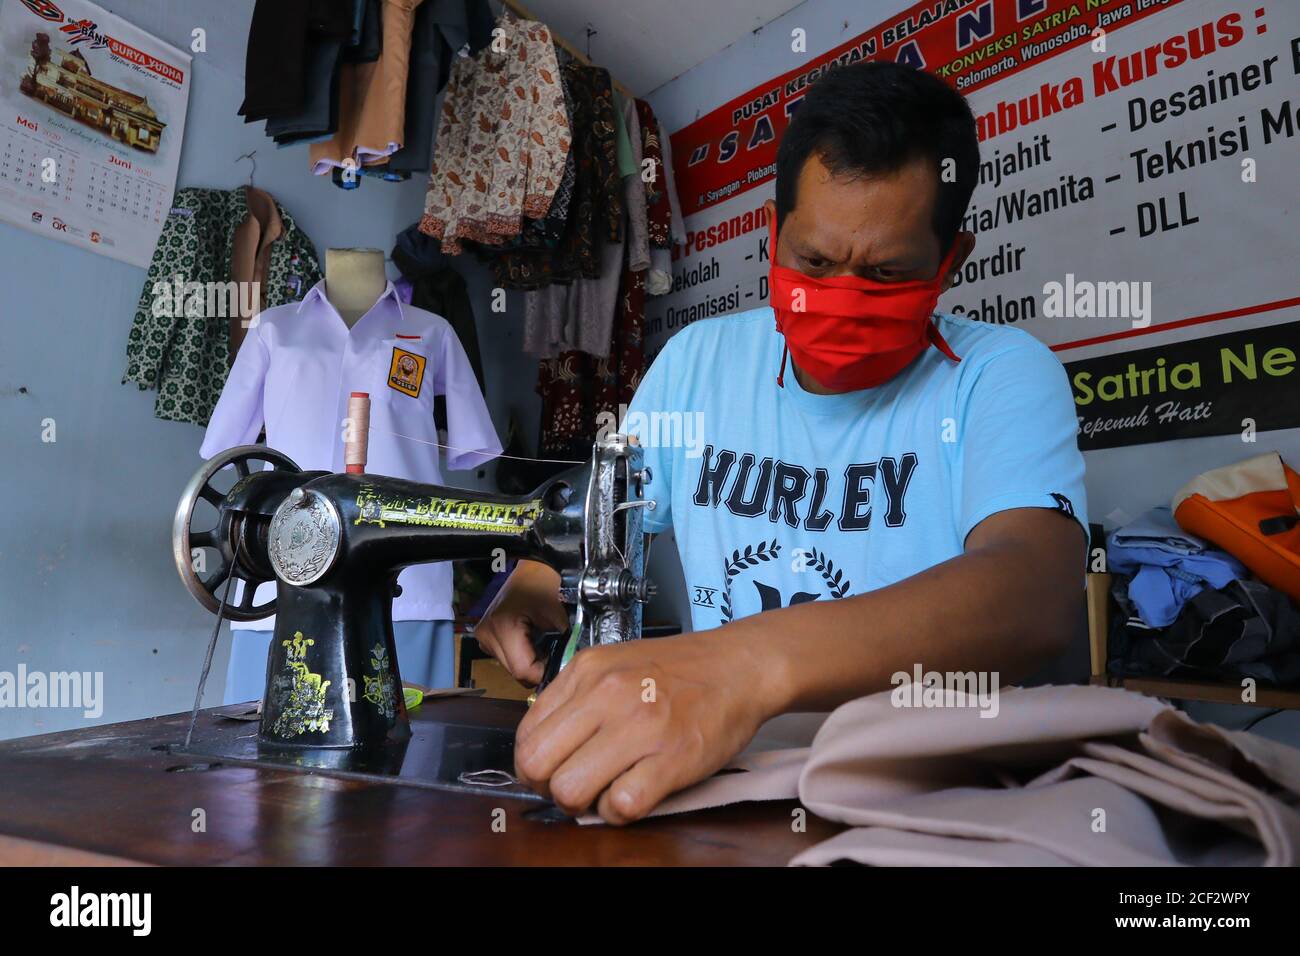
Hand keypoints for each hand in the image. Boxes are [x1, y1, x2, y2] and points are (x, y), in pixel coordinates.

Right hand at [473, 561, 569, 685]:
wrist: (532, 566)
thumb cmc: (544, 580)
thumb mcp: (559, 614)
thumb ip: (566, 644)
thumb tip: (571, 666)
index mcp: (501, 628)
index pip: (523, 671)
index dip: (545, 672)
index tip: (561, 662)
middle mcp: (486, 634)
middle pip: (516, 672)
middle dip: (539, 667)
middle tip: (556, 651)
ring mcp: (484, 635)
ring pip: (511, 667)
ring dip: (530, 661)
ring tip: (546, 642)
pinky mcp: (486, 635)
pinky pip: (507, 657)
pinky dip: (523, 654)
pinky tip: (534, 640)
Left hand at [513, 630, 772, 823]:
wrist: (739, 666)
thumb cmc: (679, 671)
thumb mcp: (614, 663)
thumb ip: (576, 697)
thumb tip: (543, 746)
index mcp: (586, 670)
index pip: (526, 735)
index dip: (534, 764)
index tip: (555, 770)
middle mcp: (606, 694)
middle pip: (537, 765)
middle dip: (550, 787)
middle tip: (576, 787)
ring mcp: (639, 726)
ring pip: (570, 790)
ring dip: (583, 803)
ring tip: (607, 791)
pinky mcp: (672, 758)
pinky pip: (620, 805)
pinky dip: (621, 811)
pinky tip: (635, 793)